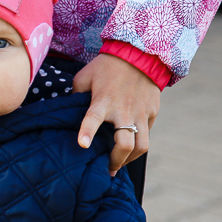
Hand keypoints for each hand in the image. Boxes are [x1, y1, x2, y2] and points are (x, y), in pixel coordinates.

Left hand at [73, 53, 160, 176]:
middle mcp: (123, 110)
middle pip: (125, 144)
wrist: (141, 53)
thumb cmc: (107, 66)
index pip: (93, 118)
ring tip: (120, 163)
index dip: (87, 132)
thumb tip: (68, 112)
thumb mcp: (85, 77)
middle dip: (116, 161)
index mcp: (103, 101)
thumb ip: (76, 96)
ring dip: (130, 159)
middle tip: (108, 168)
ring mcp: (140, 113)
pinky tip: (131, 145)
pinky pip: (147, 134)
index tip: (82, 145)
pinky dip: (139, 143)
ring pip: (141, 146)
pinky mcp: (152, 112)